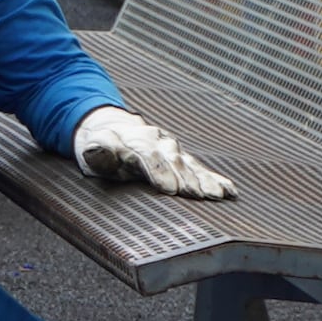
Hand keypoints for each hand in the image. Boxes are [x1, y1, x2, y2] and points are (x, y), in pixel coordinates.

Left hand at [72, 106, 232, 199]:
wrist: (113, 124)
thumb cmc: (100, 144)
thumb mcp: (92, 148)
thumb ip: (98, 153)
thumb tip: (95, 153)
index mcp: (134, 140)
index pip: (147, 155)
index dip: (158, 171)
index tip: (167, 188)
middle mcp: (157, 142)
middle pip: (172, 161)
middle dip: (184, 178)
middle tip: (196, 196)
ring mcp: (172, 149)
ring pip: (189, 164)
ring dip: (203, 180)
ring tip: (215, 195)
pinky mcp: (183, 158)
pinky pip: (200, 168)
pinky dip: (215, 179)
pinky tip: (230, 191)